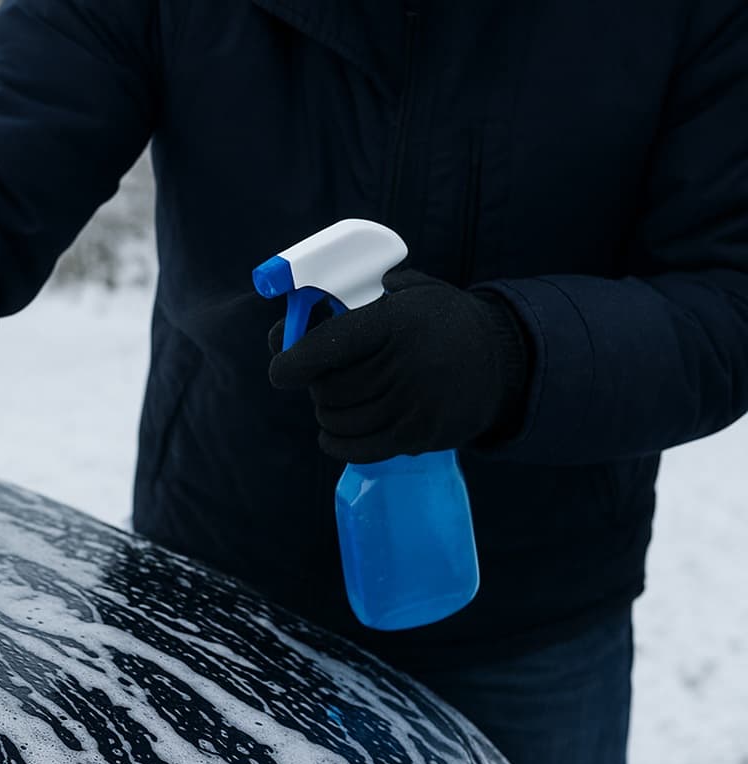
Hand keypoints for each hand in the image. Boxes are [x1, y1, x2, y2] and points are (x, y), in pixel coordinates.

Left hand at [267, 270, 529, 462]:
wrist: (502, 360)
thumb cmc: (439, 323)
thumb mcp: (408, 294)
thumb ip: (349, 304)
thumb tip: (282, 336)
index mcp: (395, 322)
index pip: (328, 345)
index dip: (294, 361)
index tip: (281, 370)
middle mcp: (404, 365)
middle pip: (329, 388)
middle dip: (316, 385)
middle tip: (322, 378)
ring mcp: (412, 405)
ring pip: (339, 419)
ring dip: (327, 412)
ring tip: (335, 401)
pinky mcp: (417, 436)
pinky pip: (358, 449)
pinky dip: (337, 442)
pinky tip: (333, 432)